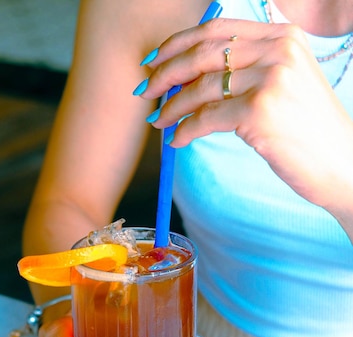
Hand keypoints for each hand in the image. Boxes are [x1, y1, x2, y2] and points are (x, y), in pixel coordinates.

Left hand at [137, 18, 352, 222]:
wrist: (342, 165)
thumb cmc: (311, 133)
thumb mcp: (287, 86)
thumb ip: (252, 70)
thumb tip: (196, 77)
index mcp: (282, 38)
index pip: (218, 29)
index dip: (178, 43)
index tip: (155, 61)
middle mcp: (278, 51)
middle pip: (204, 53)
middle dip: (166, 72)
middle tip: (145, 90)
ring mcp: (270, 79)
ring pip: (202, 87)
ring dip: (171, 105)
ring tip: (157, 120)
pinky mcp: (261, 111)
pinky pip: (207, 118)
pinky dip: (185, 129)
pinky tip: (176, 139)